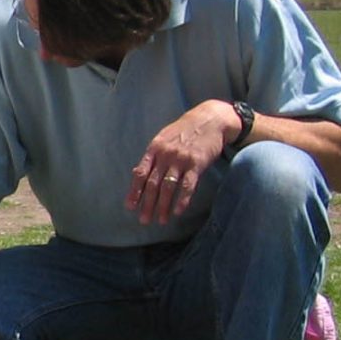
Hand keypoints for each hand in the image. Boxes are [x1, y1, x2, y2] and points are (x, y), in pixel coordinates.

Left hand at [126, 100, 237, 223]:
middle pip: (153, 184)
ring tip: (160, 220)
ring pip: (168, 187)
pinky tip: (178, 211)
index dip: (135, 191)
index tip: (130, 206)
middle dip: (147, 204)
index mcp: (154, 149)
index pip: (140, 174)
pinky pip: (188, 185)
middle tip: (144, 220)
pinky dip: (182, 200)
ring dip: (163, 206)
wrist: (210, 119)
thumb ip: (153, 156)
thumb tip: (139, 174)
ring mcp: (181, 160)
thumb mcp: (164, 138)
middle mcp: (165, 155)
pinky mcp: (197, 164)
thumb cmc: (185, 130)